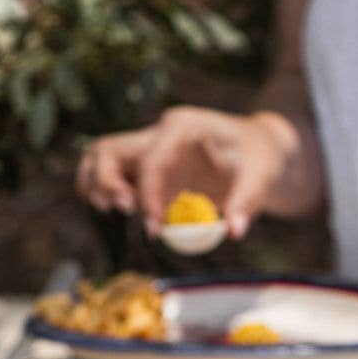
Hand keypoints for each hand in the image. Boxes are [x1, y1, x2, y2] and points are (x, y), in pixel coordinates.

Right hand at [77, 106, 296, 237]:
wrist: (257, 150)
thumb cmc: (260, 159)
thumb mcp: (262, 177)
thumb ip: (247, 202)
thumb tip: (233, 231)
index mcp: (184, 127)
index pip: (152, 157)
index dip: (149, 193)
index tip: (155, 226)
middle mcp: (158, 133)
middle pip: (108, 149)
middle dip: (107, 182)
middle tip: (126, 212)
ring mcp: (147, 149)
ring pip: (99, 157)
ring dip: (95, 185)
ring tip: (114, 211)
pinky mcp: (144, 168)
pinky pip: (109, 174)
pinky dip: (103, 193)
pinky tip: (120, 213)